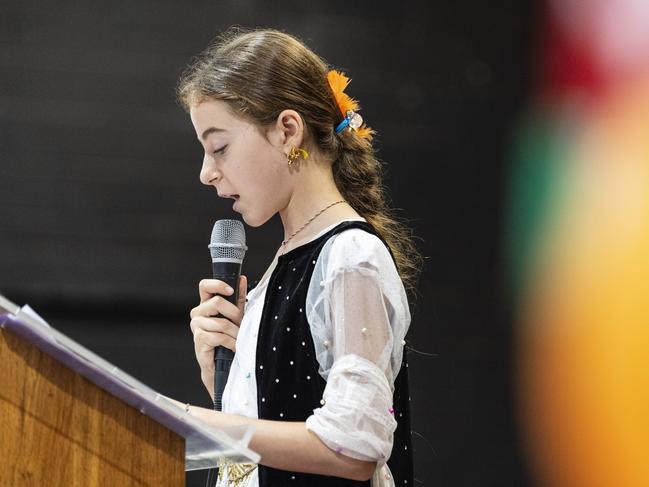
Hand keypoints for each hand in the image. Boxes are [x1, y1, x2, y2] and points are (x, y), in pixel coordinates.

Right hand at [190, 275, 246, 396]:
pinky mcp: (199, 339)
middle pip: (217, 302)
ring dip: (235, 332)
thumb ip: (237, 298)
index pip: (204, 286)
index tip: (230, 290)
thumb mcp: (235, 316)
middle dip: (234, 314)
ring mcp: (196, 326)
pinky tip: (233, 346)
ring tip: (238, 338)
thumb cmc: (227, 338)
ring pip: (221, 322)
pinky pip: (219, 336)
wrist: (221, 364)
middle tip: (240, 324)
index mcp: (205, 304)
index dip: (217, 285)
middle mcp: (198, 313)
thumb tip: (241, 279)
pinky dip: (231, 342)